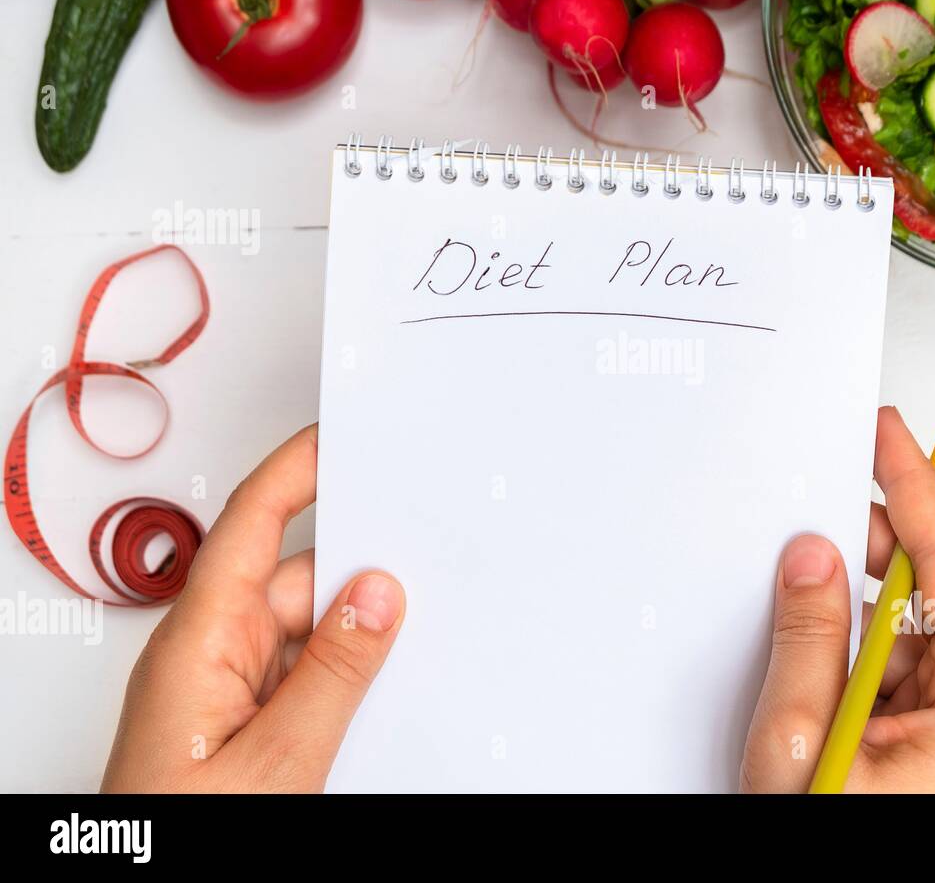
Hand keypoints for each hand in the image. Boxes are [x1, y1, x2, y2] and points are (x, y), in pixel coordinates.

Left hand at [101, 425, 404, 791]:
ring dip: (354, 639)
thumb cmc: (175, 832)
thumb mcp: (276, 761)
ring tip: (407, 655)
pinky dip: (343, 675)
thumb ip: (334, 672)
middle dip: (355, 576)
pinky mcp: (241, 720)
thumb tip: (377, 595)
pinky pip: (302, 673)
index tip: (346, 438)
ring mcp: (225, 687)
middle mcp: (207, 652)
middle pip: (294, 580)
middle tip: (421, 566)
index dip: (297, 471)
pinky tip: (376, 694)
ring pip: (306, 631)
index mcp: (198, 641)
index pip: (250, 525)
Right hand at [741, 406, 934, 792]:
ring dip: (860, 595)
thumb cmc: (842, 843)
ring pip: (915, 620)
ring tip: (802, 573)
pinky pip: (900, 655)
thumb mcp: (805, 742)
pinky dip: (857, 634)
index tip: (891, 432)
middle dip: (878, 537)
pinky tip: (814, 624)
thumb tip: (814, 556)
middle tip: (822, 494)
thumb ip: (809, 636)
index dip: (917, 486)